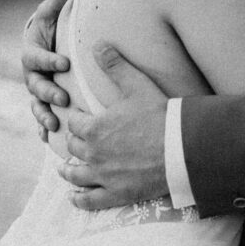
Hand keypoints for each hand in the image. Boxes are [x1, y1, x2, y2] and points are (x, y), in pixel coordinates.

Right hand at [21, 0, 71, 137]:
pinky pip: (40, 118)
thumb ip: (55, 4)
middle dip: (49, 93)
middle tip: (64, 99)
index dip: (49, 61)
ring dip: (44, 116)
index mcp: (31, 53)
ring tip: (55, 125)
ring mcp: (36, 91)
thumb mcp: (50, 15)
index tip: (65, 63)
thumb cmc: (50, 28)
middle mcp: (31, 75)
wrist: (47, 44)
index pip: (38, 58)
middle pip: (36, 86)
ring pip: (36, 106)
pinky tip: (48, 139)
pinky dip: (43, 128)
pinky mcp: (43, 103)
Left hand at [58, 41, 168, 210]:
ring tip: (64, 170)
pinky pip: (90, 201)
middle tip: (75, 141)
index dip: (76, 119)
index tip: (79, 118)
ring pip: (76, 175)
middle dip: (74, 142)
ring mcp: (103, 176)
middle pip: (74, 148)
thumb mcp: (136, 85)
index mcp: (94, 127)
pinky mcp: (116, 194)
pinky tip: (74, 197)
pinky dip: (79, 200)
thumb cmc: (159, 115)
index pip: (74, 123)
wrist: (181, 149)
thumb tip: (98, 44)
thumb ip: (115, 65)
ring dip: (68, 171)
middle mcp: (93, 153)